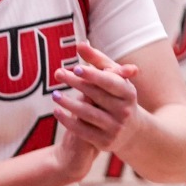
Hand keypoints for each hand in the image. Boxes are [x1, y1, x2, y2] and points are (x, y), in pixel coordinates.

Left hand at [50, 44, 140, 169]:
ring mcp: (115, 128)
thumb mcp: (113, 79)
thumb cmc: (117, 97)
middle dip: (76, 83)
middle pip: (96, 96)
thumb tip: (80, 44)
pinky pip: (83, 131)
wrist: (131, 132)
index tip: (75, 67)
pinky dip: (68, 121)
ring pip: (88, 114)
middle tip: (58, 73)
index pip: (110, 82)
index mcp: (128, 93)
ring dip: (69, 103)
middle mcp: (124, 110)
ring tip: (54, 94)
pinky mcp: (105, 142)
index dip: (94, 75)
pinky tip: (56, 111)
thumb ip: (97, 61)